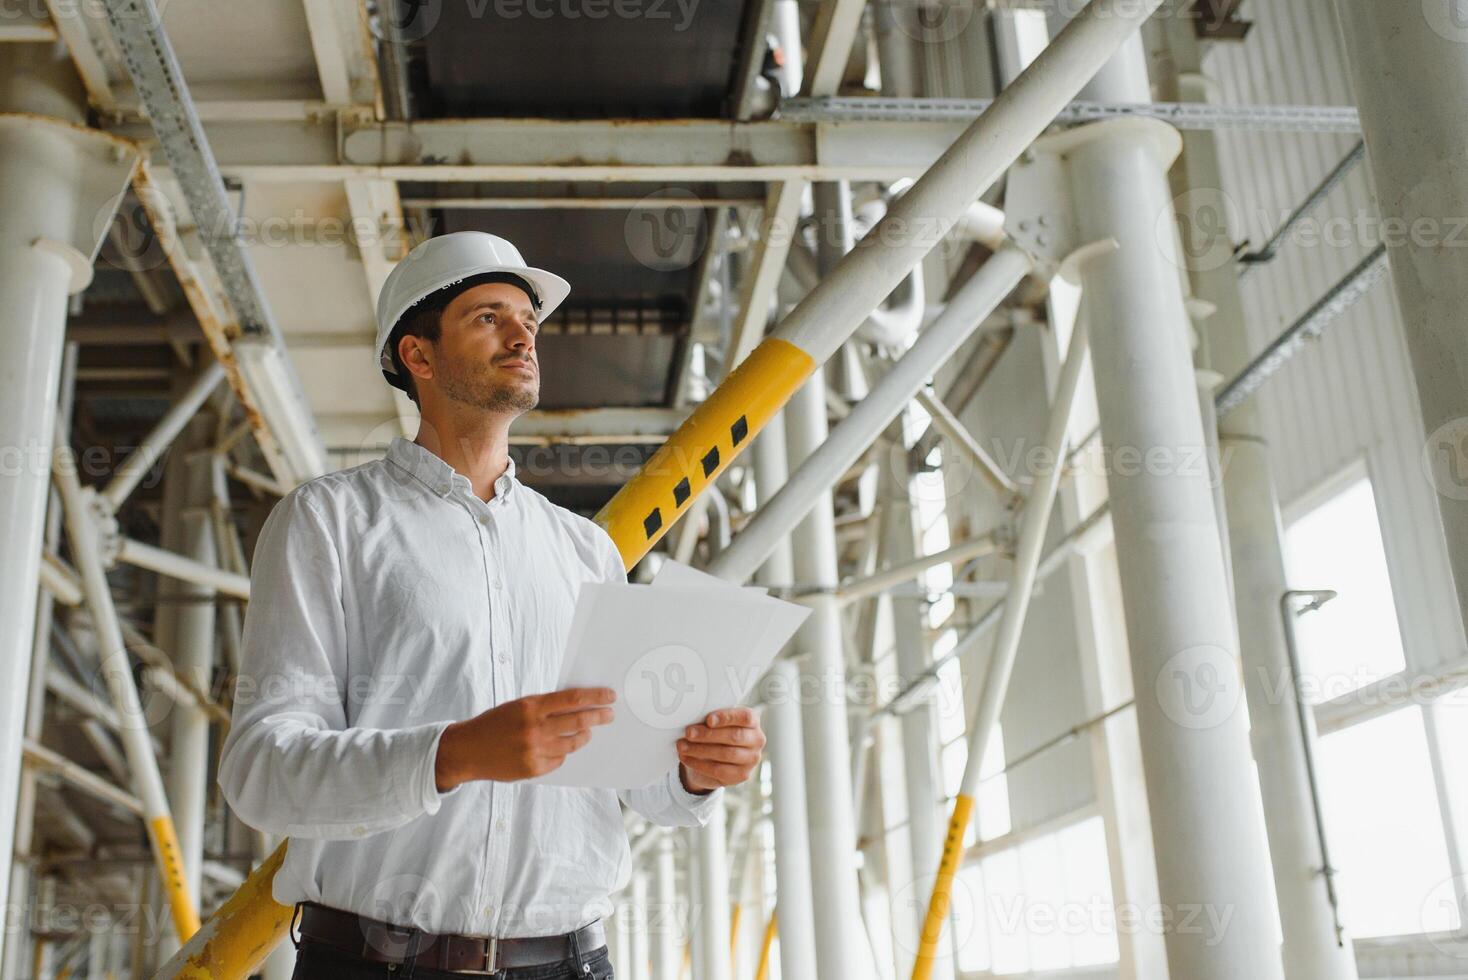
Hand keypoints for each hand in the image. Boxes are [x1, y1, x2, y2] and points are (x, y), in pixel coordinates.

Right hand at [435, 687, 615, 790]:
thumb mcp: (518, 705)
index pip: (573, 699)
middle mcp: (534, 728)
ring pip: (572, 744)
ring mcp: (535, 751)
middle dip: (599, 717)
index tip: (610, 696)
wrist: (468, 750)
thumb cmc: (494, 723)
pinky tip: (559, 748)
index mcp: (531, 707)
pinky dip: (563, 752)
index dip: (596, 697)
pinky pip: (559, 760)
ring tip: (587, 732)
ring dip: (583, 736)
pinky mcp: (534, 769)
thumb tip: (578, 705)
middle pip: (579, 722)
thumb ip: (545, 706)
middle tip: (609, 715)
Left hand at [677, 707, 764, 794]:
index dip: (727, 717)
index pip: (745, 717)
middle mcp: (757, 740)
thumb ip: (711, 719)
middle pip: (734, 736)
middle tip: (688, 733)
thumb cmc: (715, 733)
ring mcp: (751, 759)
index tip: (708, 720)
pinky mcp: (742, 775)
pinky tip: (686, 757)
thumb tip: (692, 718)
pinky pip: (719, 770)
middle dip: (708, 735)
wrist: (714, 758)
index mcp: (753, 722)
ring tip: (682, 745)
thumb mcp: (716, 722)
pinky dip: (699, 764)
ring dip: (700, 750)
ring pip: (726, 754)